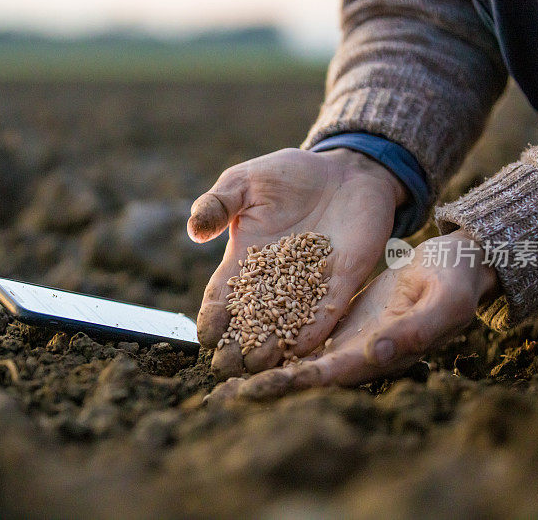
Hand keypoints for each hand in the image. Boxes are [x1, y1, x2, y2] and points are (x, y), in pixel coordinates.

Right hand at [187, 147, 406, 378]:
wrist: (343, 170)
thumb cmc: (288, 174)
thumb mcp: (244, 182)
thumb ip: (217, 204)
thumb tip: (194, 230)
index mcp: (244, 258)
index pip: (223, 295)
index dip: (212, 316)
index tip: (205, 337)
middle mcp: (274, 279)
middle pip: (251, 319)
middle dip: (238, 344)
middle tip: (228, 367)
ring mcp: (308, 282)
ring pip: (286, 322)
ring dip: (273, 345)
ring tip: (260, 366)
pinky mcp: (342, 279)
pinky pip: (326, 309)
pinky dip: (314, 329)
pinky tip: (303, 348)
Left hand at [232, 230, 498, 398]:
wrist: (453, 264)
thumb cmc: (456, 284)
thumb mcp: (445, 302)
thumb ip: (415, 330)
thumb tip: (377, 352)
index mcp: (378, 354)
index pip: (327, 375)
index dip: (290, 383)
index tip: (253, 390)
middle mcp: (355, 352)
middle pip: (302, 373)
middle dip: (262, 382)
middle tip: (218, 391)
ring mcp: (344, 337)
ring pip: (295, 353)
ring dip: (259, 362)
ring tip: (218, 367)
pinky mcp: (337, 317)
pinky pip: (299, 326)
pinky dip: (271, 330)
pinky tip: (241, 329)